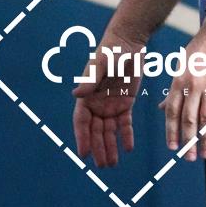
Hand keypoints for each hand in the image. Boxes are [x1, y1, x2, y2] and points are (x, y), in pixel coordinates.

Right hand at [72, 31, 143, 166]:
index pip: (81, 122)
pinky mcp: (126, 103)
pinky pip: (125, 123)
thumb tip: (76, 93)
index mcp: (86, 96)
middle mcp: (97, 104)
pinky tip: (129, 147)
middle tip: (103, 165)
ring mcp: (111, 105)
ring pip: (109, 131)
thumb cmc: (110, 50)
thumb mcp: (100, 63)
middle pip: (96, 131)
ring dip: (110, 146)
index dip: (82, 138)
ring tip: (113, 163)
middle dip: (98, 148)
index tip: (83, 154)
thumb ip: (90, 79)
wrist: (129, 42)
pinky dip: (126, 135)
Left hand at [159, 22, 205, 161]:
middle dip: (188, 142)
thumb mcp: (183, 64)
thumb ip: (174, 88)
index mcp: (180, 79)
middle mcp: (194, 84)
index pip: (172, 111)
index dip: (172, 131)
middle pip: (189, 119)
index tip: (173, 148)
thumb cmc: (203, 46)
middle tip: (189, 158)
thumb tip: (160, 108)